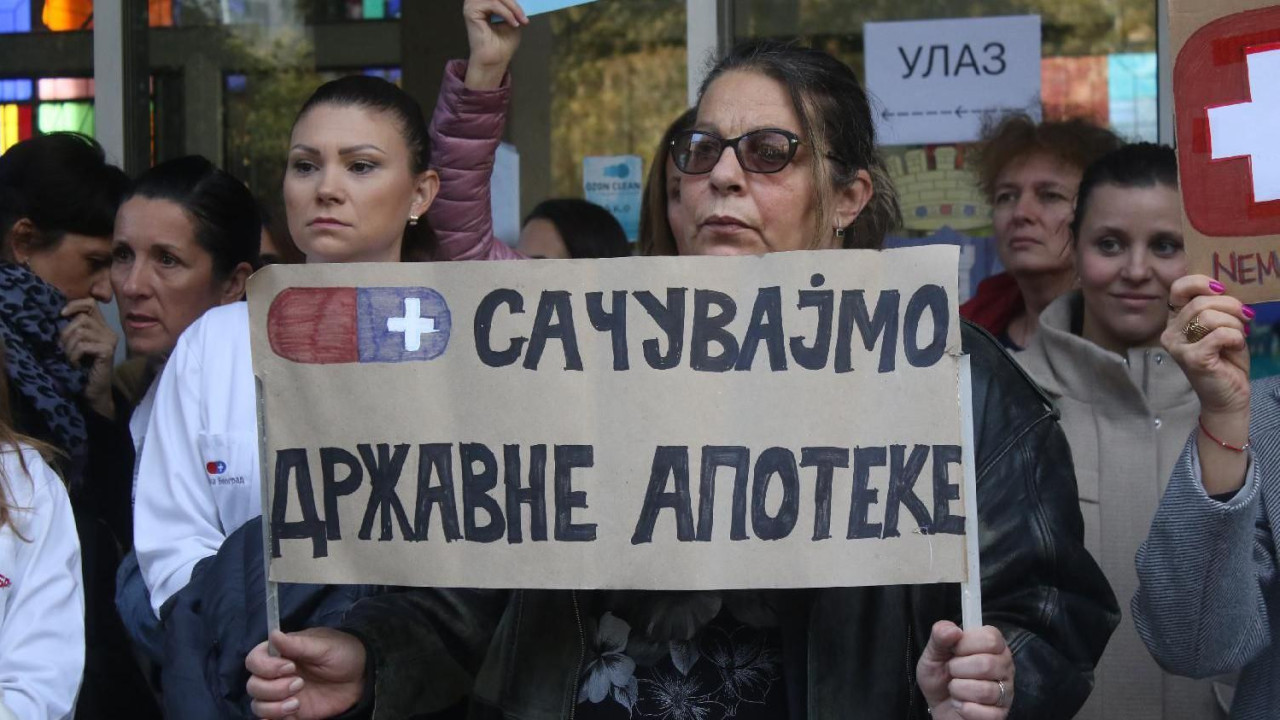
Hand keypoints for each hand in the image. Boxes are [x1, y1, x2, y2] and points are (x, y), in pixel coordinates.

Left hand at [59, 298, 117, 418]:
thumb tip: (59, 313)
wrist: (94, 392)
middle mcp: (109, 331)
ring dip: (68, 347)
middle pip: (82, 318)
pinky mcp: (107, 351)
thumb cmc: (82, 368)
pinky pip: (83, 345)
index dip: (74, 305)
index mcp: (102, 327)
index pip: (90, 303)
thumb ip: (74, 329)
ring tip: (69, 358)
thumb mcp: (76, 344)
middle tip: (63, 349)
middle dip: (66, 333)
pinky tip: (75, 364)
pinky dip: (73, 355)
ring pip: (80, 331)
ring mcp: (110, 341)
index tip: (61, 315)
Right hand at [246, 628, 367, 719]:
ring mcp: (282, 694)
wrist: (361, 676)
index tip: (289, 666)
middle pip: (253, 685)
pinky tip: (291, 713)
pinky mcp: (290, 712)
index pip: (254, 660)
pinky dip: (272, 719)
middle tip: (300, 683)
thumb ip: (298, 644)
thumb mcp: (324, 646)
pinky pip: (269, 719)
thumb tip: (273, 634)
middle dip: (272, 688)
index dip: (265, 666)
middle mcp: (276, 675)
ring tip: (297, 702)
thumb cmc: (342, 653)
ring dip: (273, 706)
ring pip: (258, 705)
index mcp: (281, 653)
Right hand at [463, 0, 526, 89]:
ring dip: (512, 7)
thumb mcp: (513, 19)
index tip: (525, 14)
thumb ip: (513, 7)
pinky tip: (513, 23)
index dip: (513, 2)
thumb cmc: (502, 44)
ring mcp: (472, 5)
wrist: (495, 60)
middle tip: (523, 17)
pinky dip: (506, 13)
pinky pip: (493, 4)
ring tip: (519, 20)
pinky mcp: (471, 11)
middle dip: (514, 3)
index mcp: (484, 3)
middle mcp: (476, 2)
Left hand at [917, 621, 1012, 718]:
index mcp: (992, 645)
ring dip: (959, 690)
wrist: (938, 706)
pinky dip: (964, 709)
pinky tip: (961, 704)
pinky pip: (985, 713)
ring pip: (985, 691)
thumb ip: (940, 637)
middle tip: (952, 671)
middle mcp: (1004, 666)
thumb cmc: (940, 677)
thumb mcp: (933, 653)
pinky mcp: (1001, 714)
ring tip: (955, 689)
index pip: (990, 639)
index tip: (954, 650)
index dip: (965, 644)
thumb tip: (952, 629)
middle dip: (958, 669)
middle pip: (987, 665)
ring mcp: (1006, 691)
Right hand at [1163, 275, 1251, 416]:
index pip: (1178, 288)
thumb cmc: (1226, 359)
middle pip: (1200, 302)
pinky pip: (1219, 335)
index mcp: (1176, 320)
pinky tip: (1235, 346)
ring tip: (1239, 336)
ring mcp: (1178, 346)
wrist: (1229, 395)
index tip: (1221, 290)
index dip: (1201, 283)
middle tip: (1244, 318)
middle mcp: (1170, 332)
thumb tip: (1221, 289)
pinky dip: (1235, 337)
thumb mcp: (1221, 325)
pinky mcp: (1192, 358)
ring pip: (1209, 317)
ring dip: (1234, 324)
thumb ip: (1215, 307)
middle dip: (1230, 307)